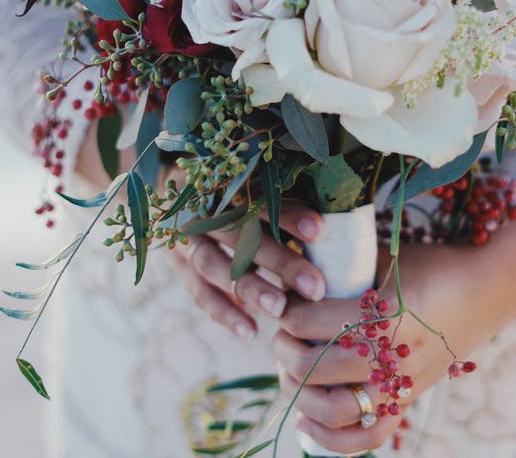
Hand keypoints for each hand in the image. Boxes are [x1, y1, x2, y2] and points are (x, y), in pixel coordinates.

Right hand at [170, 201, 328, 339]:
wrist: (181, 194)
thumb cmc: (239, 194)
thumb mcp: (257, 189)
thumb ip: (287, 203)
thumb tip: (335, 223)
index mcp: (227, 184)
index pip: (260, 199)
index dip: (289, 215)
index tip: (321, 232)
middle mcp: (204, 210)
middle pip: (241, 236)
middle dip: (280, 262)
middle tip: (315, 288)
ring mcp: (187, 239)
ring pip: (215, 265)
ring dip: (250, 289)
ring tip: (280, 310)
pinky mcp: (180, 266)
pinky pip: (199, 292)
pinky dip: (224, 313)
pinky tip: (250, 331)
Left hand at [269, 214, 515, 453]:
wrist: (488, 288)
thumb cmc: (433, 264)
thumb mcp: (385, 259)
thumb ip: (343, 270)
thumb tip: (293, 277)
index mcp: (384, 315)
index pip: (310, 322)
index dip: (287, 314)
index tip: (283, 304)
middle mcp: (393, 356)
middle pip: (314, 367)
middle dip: (285, 351)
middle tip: (280, 336)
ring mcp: (402, 383)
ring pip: (334, 409)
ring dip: (299, 394)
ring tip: (288, 373)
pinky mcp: (408, 399)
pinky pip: (368, 437)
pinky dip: (332, 439)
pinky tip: (304, 423)